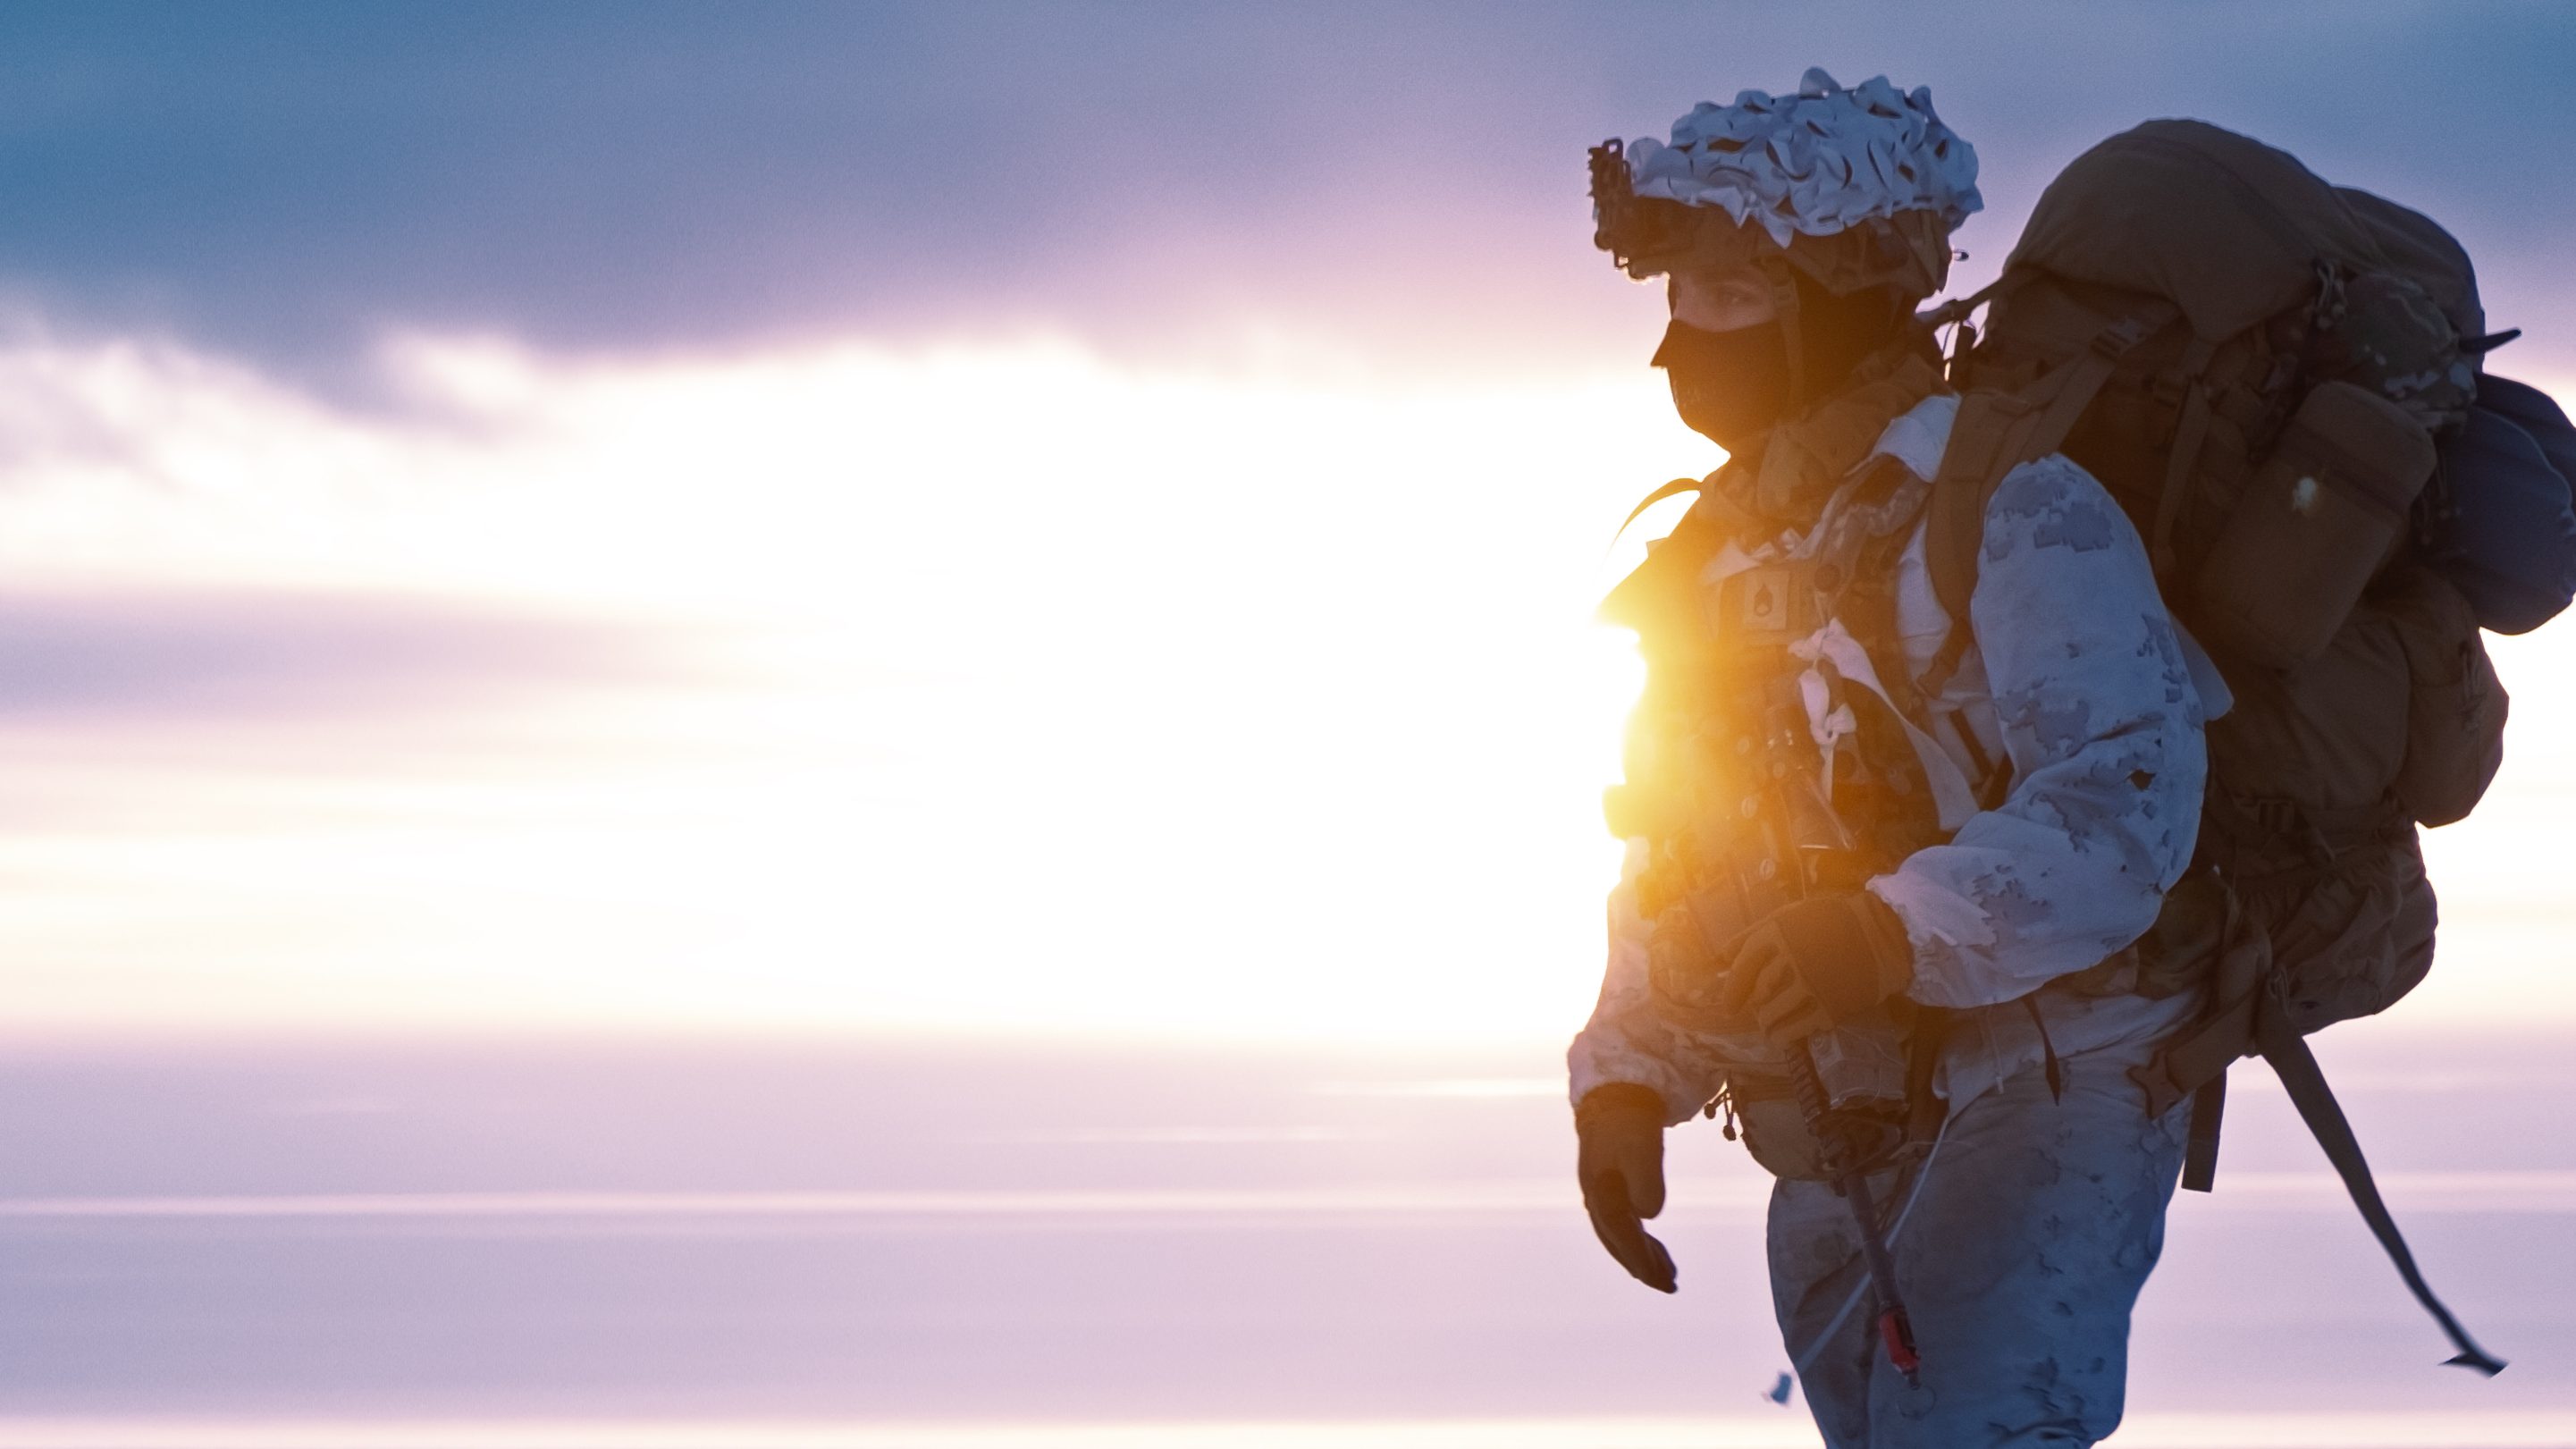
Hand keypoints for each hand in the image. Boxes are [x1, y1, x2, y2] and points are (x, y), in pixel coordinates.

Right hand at [1575, 1082, 1676, 1292]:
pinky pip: (1622, 1221)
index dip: (1642, 1260)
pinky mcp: (1609, 1185)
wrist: (1616, 1093)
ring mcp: (1599, 1192)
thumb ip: (1646, 1181)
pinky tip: (1653, 1245)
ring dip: (1642, 1255)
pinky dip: (1639, 1237)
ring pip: (1619, 1234)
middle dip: (1642, 1266)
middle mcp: (1595, 1196)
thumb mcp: (1642, 1146)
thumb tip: (1648, 1215)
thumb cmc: (1629, 1120)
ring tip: (1668, 1273)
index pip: (1622, 1235)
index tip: (1662, 1281)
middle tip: (1670, 1286)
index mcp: (1600, 1191)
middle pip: (1618, 1241)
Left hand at [1713, 890, 1913, 1047]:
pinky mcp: (1828, 1009)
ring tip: (1769, 1024)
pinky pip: (1795, 1030)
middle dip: (1755, 1004)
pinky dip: (1783, 1036)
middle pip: (1758, 993)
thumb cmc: (1833, 921)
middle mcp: (1789, 962)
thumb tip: (1722, 955)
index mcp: (1777, 934)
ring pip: (1772, 1015)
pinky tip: (1781, 1036)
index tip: (1728, 1006)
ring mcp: (1810, 987)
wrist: (1882, 936)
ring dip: (1767, 1023)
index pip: (1743, 968)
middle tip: (1758, 1009)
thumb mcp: (1790, 915)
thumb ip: (1754, 933)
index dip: (1732, 990)